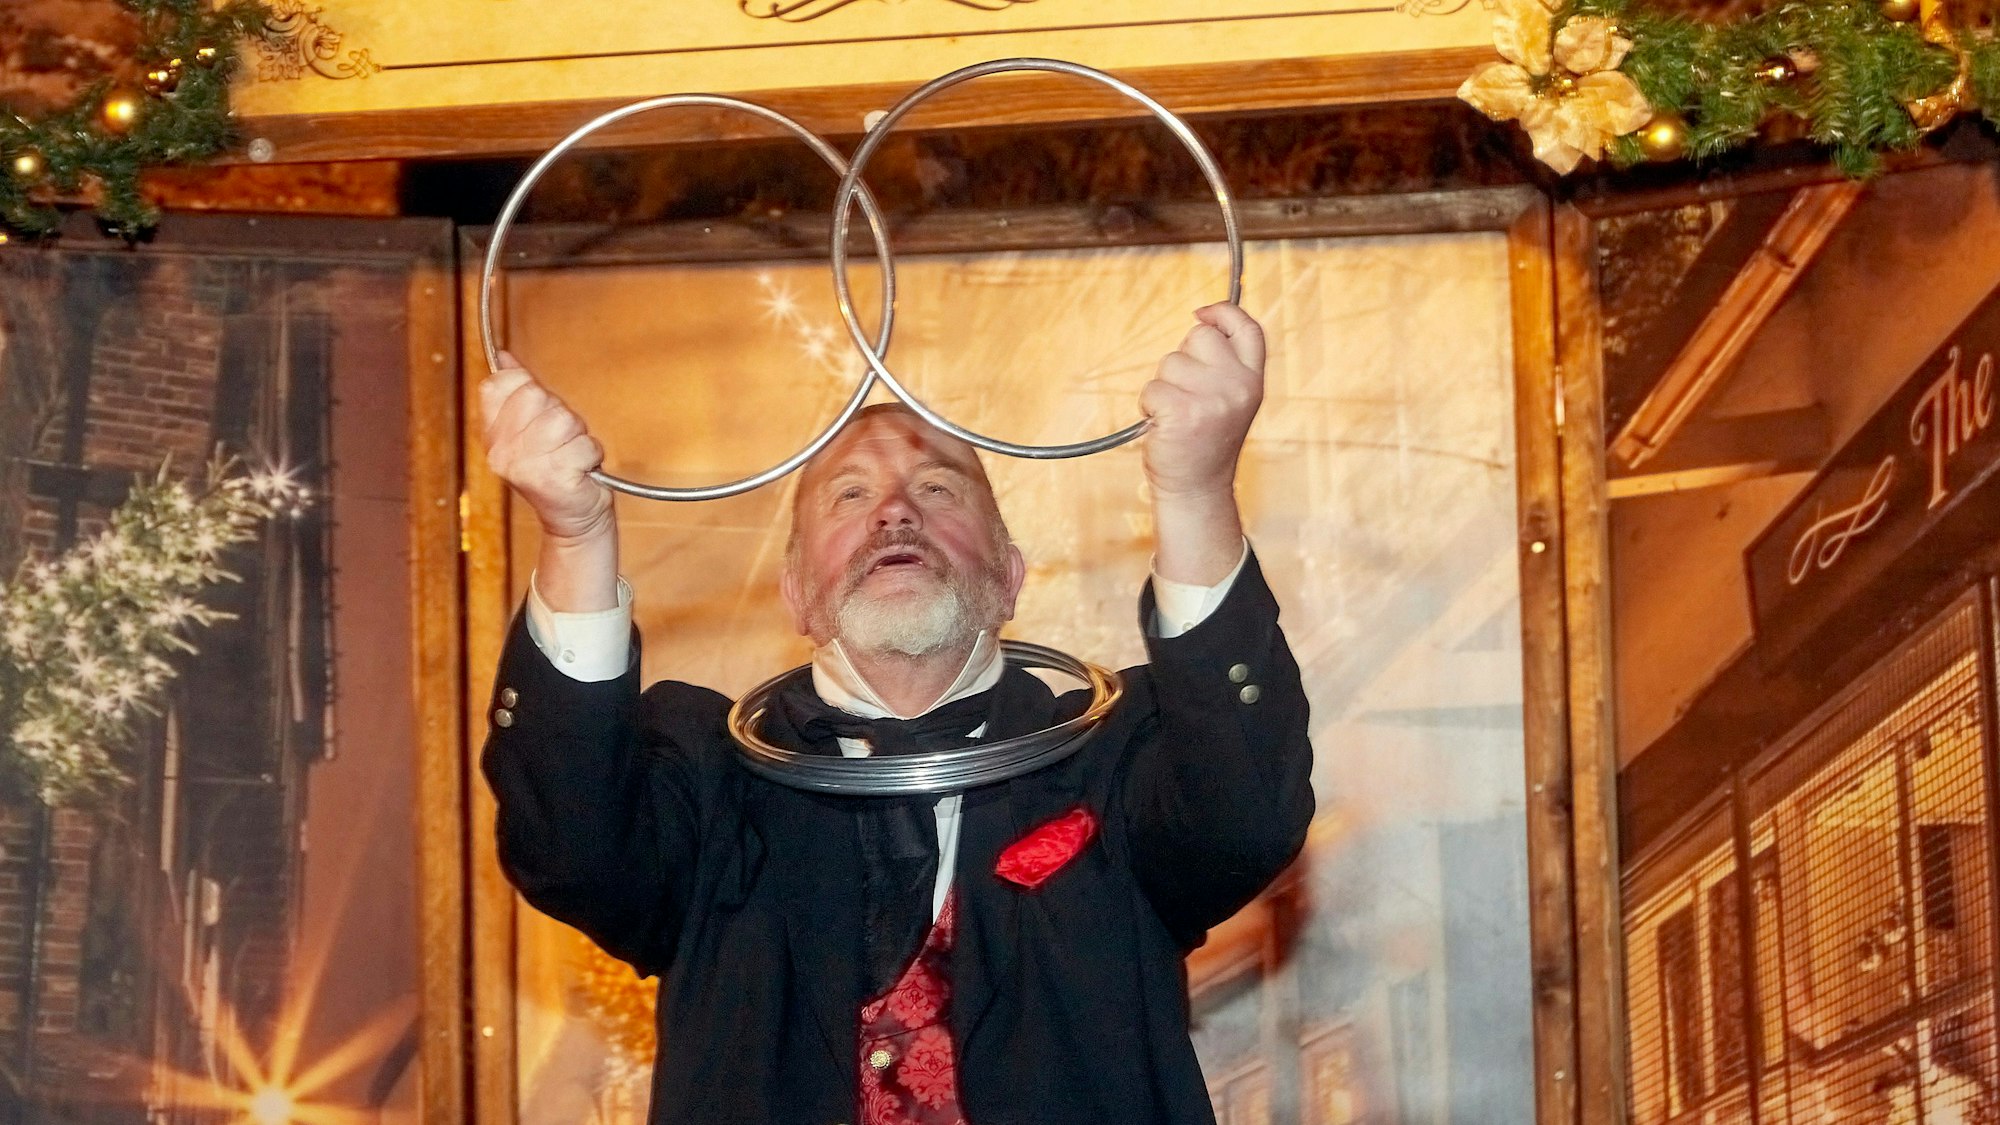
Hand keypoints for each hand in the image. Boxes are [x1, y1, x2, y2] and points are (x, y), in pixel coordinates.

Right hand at [480, 352, 612, 542]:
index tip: (537, 416)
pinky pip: (585, 444)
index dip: (529, 390)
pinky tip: (580, 471)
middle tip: (559, 442)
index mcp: (492, 434)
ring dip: (577, 437)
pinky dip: (591, 455)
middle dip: (559, 415)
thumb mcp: (530, 427)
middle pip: (538, 396)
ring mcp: (525, 465)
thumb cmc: (557, 469)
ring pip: (564, 420)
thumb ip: (517, 391)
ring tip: (570, 456)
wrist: (574, 517)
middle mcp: (502, 450)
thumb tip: (504, 358)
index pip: (504, 382)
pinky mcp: (553, 477)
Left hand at [1139, 303, 1265, 499]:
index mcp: (1253, 381)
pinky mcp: (1182, 411)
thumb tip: (1201, 322)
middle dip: (1183, 359)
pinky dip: (1148, 406)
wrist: (1196, 488)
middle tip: (1187, 395)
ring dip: (1163, 387)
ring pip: (1170, 363)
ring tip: (1176, 416)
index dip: (1224, 313)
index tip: (1202, 314)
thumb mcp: (1230, 400)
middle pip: (1199, 336)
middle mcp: (1238, 386)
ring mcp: (1211, 398)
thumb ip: (1224, 366)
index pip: (1248, 329)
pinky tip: (1163, 426)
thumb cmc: (1205, 442)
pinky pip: (1151, 388)